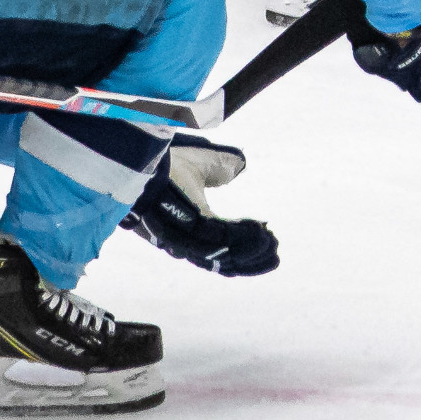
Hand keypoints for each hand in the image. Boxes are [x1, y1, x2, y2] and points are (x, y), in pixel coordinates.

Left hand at [122, 139, 278, 276]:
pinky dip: (244, 236)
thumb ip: (222, 168)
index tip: (263, 243)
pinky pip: (223, 237)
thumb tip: (241, 164)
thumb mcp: (204, 165)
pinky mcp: (189, 226)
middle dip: (252, 259)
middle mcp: (185, 241)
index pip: (218, 250)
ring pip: (225, 253)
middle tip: (274, 255)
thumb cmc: (167, 163)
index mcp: (188, 229)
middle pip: (223, 261)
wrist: (146, 158)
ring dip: (252, 250)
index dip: (242, 250)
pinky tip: (260, 231)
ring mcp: (186, 236)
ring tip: (271, 244)